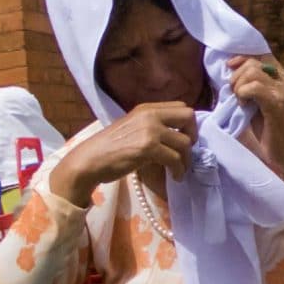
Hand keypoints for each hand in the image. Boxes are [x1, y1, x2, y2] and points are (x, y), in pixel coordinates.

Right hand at [56, 102, 197, 201]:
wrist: (90, 160)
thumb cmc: (110, 147)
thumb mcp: (133, 127)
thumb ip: (154, 126)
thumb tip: (179, 135)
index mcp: (146, 109)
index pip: (181, 106)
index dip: (188, 124)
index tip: (183, 138)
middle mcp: (150, 115)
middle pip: (189, 117)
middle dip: (192, 135)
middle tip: (185, 151)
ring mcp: (149, 130)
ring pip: (185, 142)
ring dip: (186, 159)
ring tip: (178, 169)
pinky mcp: (148, 147)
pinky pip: (175, 159)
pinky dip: (179, 170)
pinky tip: (175, 176)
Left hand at [226, 55, 283, 199]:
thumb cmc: (273, 131)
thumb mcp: (261, 103)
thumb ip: (252, 88)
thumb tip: (231, 74)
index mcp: (283, 80)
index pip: (262, 55)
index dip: (243, 58)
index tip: (230, 68)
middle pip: (253, 62)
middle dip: (237, 76)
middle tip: (235, 94)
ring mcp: (282, 92)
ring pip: (252, 72)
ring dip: (239, 86)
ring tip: (240, 100)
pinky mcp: (277, 104)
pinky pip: (253, 87)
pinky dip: (242, 94)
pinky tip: (244, 106)